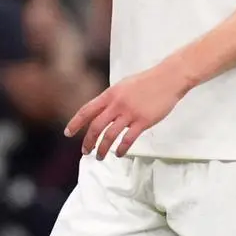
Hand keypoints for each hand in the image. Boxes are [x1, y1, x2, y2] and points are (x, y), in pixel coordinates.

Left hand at [64, 65, 188, 157]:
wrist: (167, 79)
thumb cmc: (146, 82)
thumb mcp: (122, 86)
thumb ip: (111, 99)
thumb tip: (102, 111)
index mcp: (109, 94)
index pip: (87, 110)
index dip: (76, 122)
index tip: (68, 133)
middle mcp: (116, 104)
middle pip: (96, 126)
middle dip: (88, 141)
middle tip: (85, 151)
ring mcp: (129, 113)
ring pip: (110, 135)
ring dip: (103, 148)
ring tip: (100, 157)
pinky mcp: (143, 121)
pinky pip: (128, 139)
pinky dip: (121, 149)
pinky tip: (119, 154)